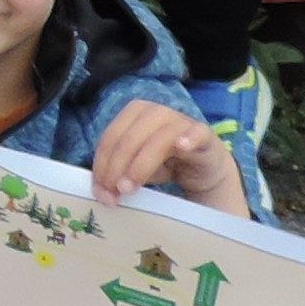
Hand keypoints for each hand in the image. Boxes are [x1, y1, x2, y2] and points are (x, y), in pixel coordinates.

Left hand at [90, 98, 250, 217]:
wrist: (203, 168)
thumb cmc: (164, 163)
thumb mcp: (136, 168)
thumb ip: (119, 174)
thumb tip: (103, 193)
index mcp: (134, 114)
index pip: (111, 137)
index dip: (102, 164)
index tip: (100, 189)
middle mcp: (155, 112)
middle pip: (130, 138)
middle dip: (118, 167)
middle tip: (115, 192)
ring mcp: (181, 121)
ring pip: (157, 140)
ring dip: (141, 165)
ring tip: (130, 187)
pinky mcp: (204, 134)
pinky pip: (197, 133)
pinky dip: (188, 139)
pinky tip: (181, 147)